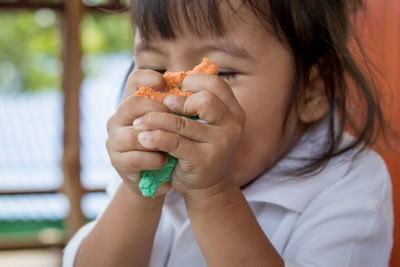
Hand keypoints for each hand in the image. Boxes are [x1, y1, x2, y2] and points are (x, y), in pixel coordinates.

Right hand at [106, 70, 171, 197]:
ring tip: (173, 146)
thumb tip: (195, 85)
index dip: (152, 78)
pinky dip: (154, 160)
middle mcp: (118, 118)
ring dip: (159, 140)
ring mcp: (115, 140)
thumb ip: (175, 105)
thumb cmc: (166, 145)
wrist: (156, 178)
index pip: (135, 80)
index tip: (169, 87)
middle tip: (178, 121)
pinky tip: (164, 161)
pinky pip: (137, 158)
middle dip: (160, 112)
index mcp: (131, 104)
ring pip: (136, 134)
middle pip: (134, 104)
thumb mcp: (171, 123)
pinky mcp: (117, 162)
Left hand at [131, 74, 245, 197]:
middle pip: (204, 100)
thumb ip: (195, 102)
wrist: (209, 185)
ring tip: (139, 122)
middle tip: (162, 105)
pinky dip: (156, 138)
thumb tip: (166, 78)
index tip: (177, 88)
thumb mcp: (206, 123)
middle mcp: (231, 125)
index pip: (216, 84)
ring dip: (156, 120)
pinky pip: (174, 142)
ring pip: (182, 123)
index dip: (193, 81)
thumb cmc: (201, 146)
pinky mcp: (203, 159)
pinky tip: (143, 138)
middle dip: (179, 101)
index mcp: (234, 111)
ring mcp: (220, 143)